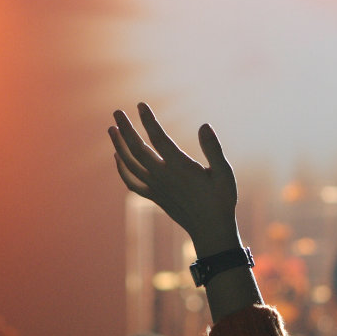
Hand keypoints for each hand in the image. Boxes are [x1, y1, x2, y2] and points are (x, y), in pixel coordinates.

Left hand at [109, 102, 239, 256]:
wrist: (210, 230)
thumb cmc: (221, 200)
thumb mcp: (225, 174)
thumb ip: (214, 149)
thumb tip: (204, 125)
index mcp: (180, 167)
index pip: (159, 138)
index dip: (148, 121)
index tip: (140, 105)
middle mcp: (163, 177)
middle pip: (137, 149)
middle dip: (126, 129)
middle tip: (116, 112)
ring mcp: (156, 188)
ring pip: (130, 164)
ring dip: (118, 146)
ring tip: (111, 129)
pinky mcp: (154, 197)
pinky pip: (131, 182)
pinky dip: (121, 170)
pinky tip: (117, 157)